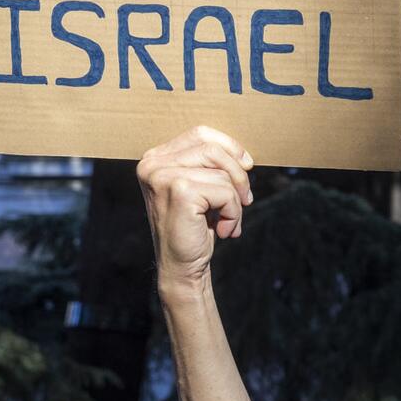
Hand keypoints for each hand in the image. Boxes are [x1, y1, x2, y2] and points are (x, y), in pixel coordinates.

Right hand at [136, 126, 254, 291]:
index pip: (200, 133)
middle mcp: (152, 164)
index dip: (229, 146)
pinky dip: (233, 212)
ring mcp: (162, 176)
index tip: (247, 165)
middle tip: (245, 200)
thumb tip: (244, 157)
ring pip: (222, 173)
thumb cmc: (194, 227)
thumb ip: (210, 166)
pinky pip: (225, 192)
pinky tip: (223, 230)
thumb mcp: (201, 188)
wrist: (182, 267)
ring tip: (229, 220)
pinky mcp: (179, 191)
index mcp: (155, 159)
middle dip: (238, 175)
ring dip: (235, 199)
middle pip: (214, 149)